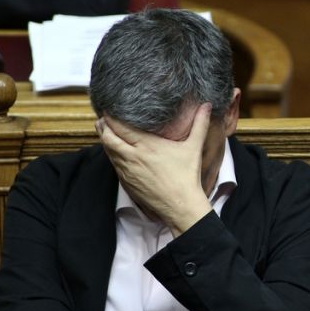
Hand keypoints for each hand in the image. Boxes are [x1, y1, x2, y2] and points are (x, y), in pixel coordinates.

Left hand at [96, 105, 212, 234]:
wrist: (180, 205)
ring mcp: (127, 170)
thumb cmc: (187, 176)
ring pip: (108, 151)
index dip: (112, 117)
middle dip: (103, 126)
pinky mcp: (126, 182)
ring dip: (104, 139)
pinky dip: (110, 154)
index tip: (110, 108)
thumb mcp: (193, 147)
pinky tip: (113, 150)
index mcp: (147, 145)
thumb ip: (199, 124)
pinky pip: (113, 164)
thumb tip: (207, 105)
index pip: (121, 127)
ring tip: (104, 130)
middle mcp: (133, 156)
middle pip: (108, 137)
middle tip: (103, 118)